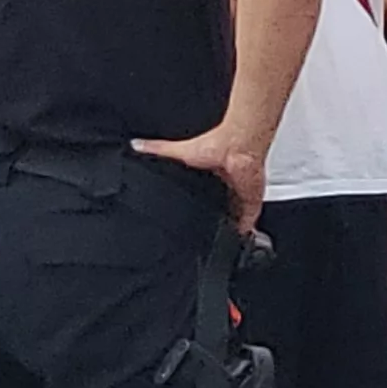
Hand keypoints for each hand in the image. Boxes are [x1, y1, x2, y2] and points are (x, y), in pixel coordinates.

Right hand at [132, 124, 266, 230]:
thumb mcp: (179, 152)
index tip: (189, 217)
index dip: (199, 206)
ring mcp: (239, 197)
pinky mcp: (250, 203)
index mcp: (211, 178)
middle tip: (202, 235)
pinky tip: (236, 240)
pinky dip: (243, 231)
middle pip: (219, 209)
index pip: (205, 196)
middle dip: (213, 220)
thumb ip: (158, 150)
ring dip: (227, 228)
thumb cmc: (214, 146)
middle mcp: (226, 188)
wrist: (237, 148)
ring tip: (217, 242)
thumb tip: (136, 145)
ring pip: (233, 218)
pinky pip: (248, 222)